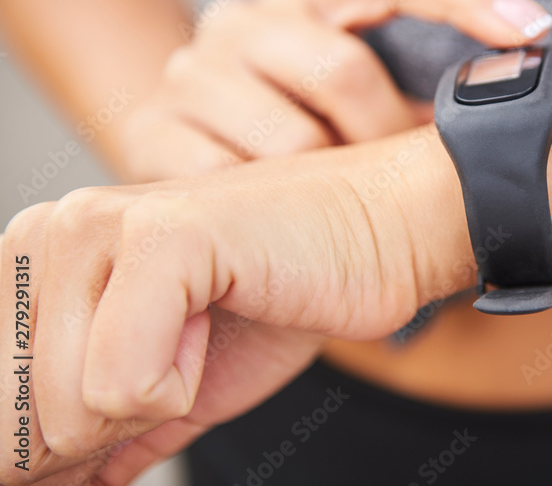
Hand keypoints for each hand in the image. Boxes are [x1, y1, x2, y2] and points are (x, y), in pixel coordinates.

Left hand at [0, 126, 472, 484]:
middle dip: (95, 436)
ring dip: (149, 407)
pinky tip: (214, 327)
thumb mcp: (168, 386)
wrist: (381, 232)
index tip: (125, 417)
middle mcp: (50, 232)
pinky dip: (180, 387)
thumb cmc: (284, 296)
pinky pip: (124, 383)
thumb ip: (97, 437)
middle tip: (174, 374)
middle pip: (15, 418)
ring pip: (66, 407)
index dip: (54, 448)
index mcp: (37, 261)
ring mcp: (101, 225)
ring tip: (201, 338)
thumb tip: (48, 484)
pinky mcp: (163, 235)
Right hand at [118, 0, 551, 181]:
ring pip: (292, 139)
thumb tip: (515, 144)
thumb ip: (422, 111)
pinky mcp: (152, 131)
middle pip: (340, 68)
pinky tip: (289, 223)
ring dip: (331, 185)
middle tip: (396, 178)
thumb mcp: (360, 102)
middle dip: (382, 136)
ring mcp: (193, 70)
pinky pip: (235, 182)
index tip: (534, 32)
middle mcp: (246, 15)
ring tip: (340, 205)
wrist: (183, 149)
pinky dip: (276, 212)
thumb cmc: (301, 127)